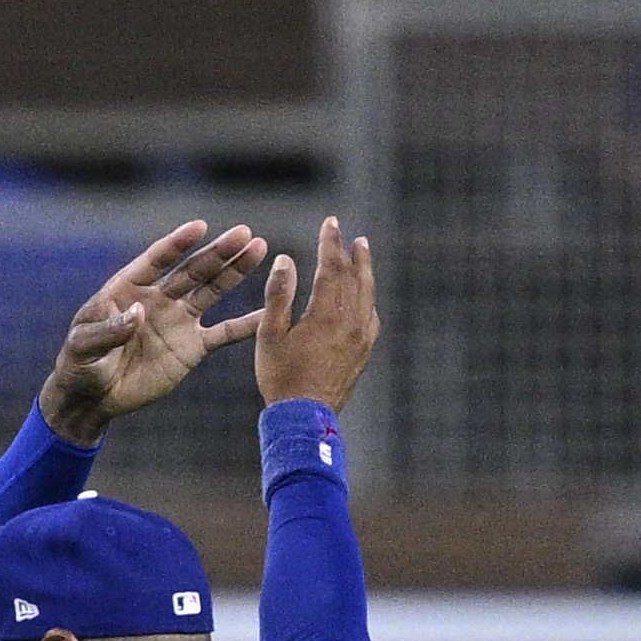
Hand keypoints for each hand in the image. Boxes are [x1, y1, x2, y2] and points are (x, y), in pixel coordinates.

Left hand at [38, 220, 269, 444]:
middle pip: (193, 270)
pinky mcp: (191, 348)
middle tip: (244, 233)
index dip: (177, 244)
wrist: (92, 399)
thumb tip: (138, 312)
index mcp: (129, 288)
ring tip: (259, 248)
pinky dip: (246, 325)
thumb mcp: (84, 347)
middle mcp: (158, 299)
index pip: (156, 260)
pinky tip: (269, 310)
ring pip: (211, 291)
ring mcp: (177, 321)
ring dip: (235, 272)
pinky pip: (223, 333)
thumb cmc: (80, 366)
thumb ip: (108, 329)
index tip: (199, 227)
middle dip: (218, 253)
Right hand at [252, 218, 377, 413]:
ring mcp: (361, 337)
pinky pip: (371, 316)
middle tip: (349, 234)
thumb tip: (286, 260)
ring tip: (363, 252)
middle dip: (350, 251)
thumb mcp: (269, 335)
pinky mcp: (363, 352)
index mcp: (326, 313)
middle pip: (355, 276)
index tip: (330, 222)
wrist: (304, 417)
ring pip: (367, 293)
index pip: (332, 266)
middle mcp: (350, 321)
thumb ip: (279, 295)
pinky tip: (364, 296)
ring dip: (365, 270)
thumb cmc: (280, 377)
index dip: (330, 242)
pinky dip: (368, 298)